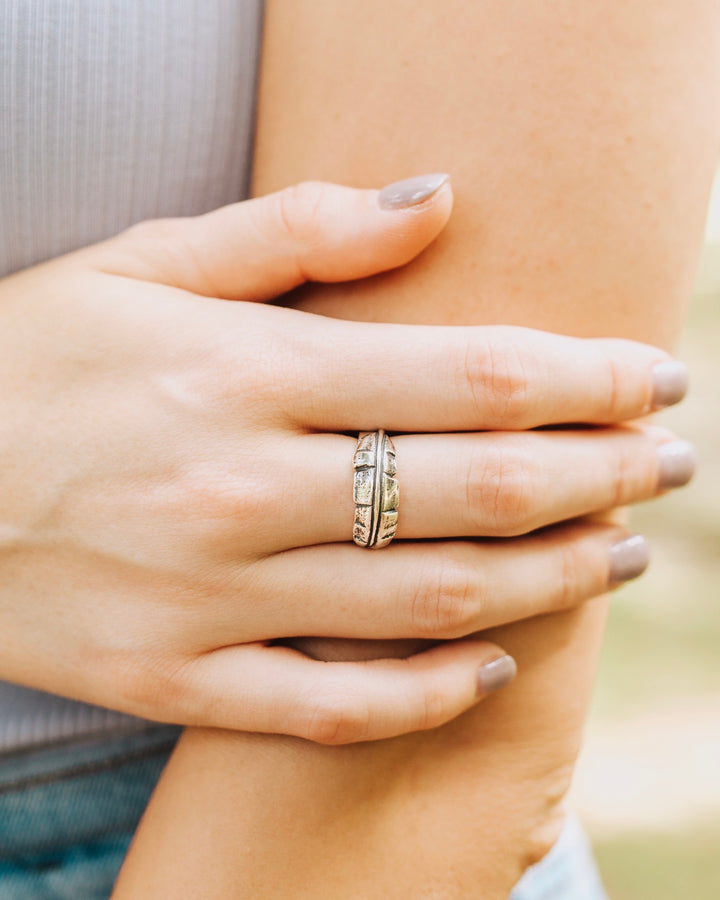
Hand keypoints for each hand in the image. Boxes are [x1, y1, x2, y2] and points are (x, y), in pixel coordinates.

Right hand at [0, 177, 691, 741]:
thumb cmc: (29, 360)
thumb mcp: (143, 263)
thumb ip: (298, 231)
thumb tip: (436, 197)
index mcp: (242, 372)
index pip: (468, 376)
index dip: (587, 378)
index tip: (656, 379)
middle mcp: (239, 489)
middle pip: (478, 491)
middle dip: (602, 476)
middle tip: (671, 469)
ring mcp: (208, 597)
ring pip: (429, 604)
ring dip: (550, 582)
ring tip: (619, 557)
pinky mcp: (176, 677)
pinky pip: (331, 705)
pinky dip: (427, 695)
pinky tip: (491, 668)